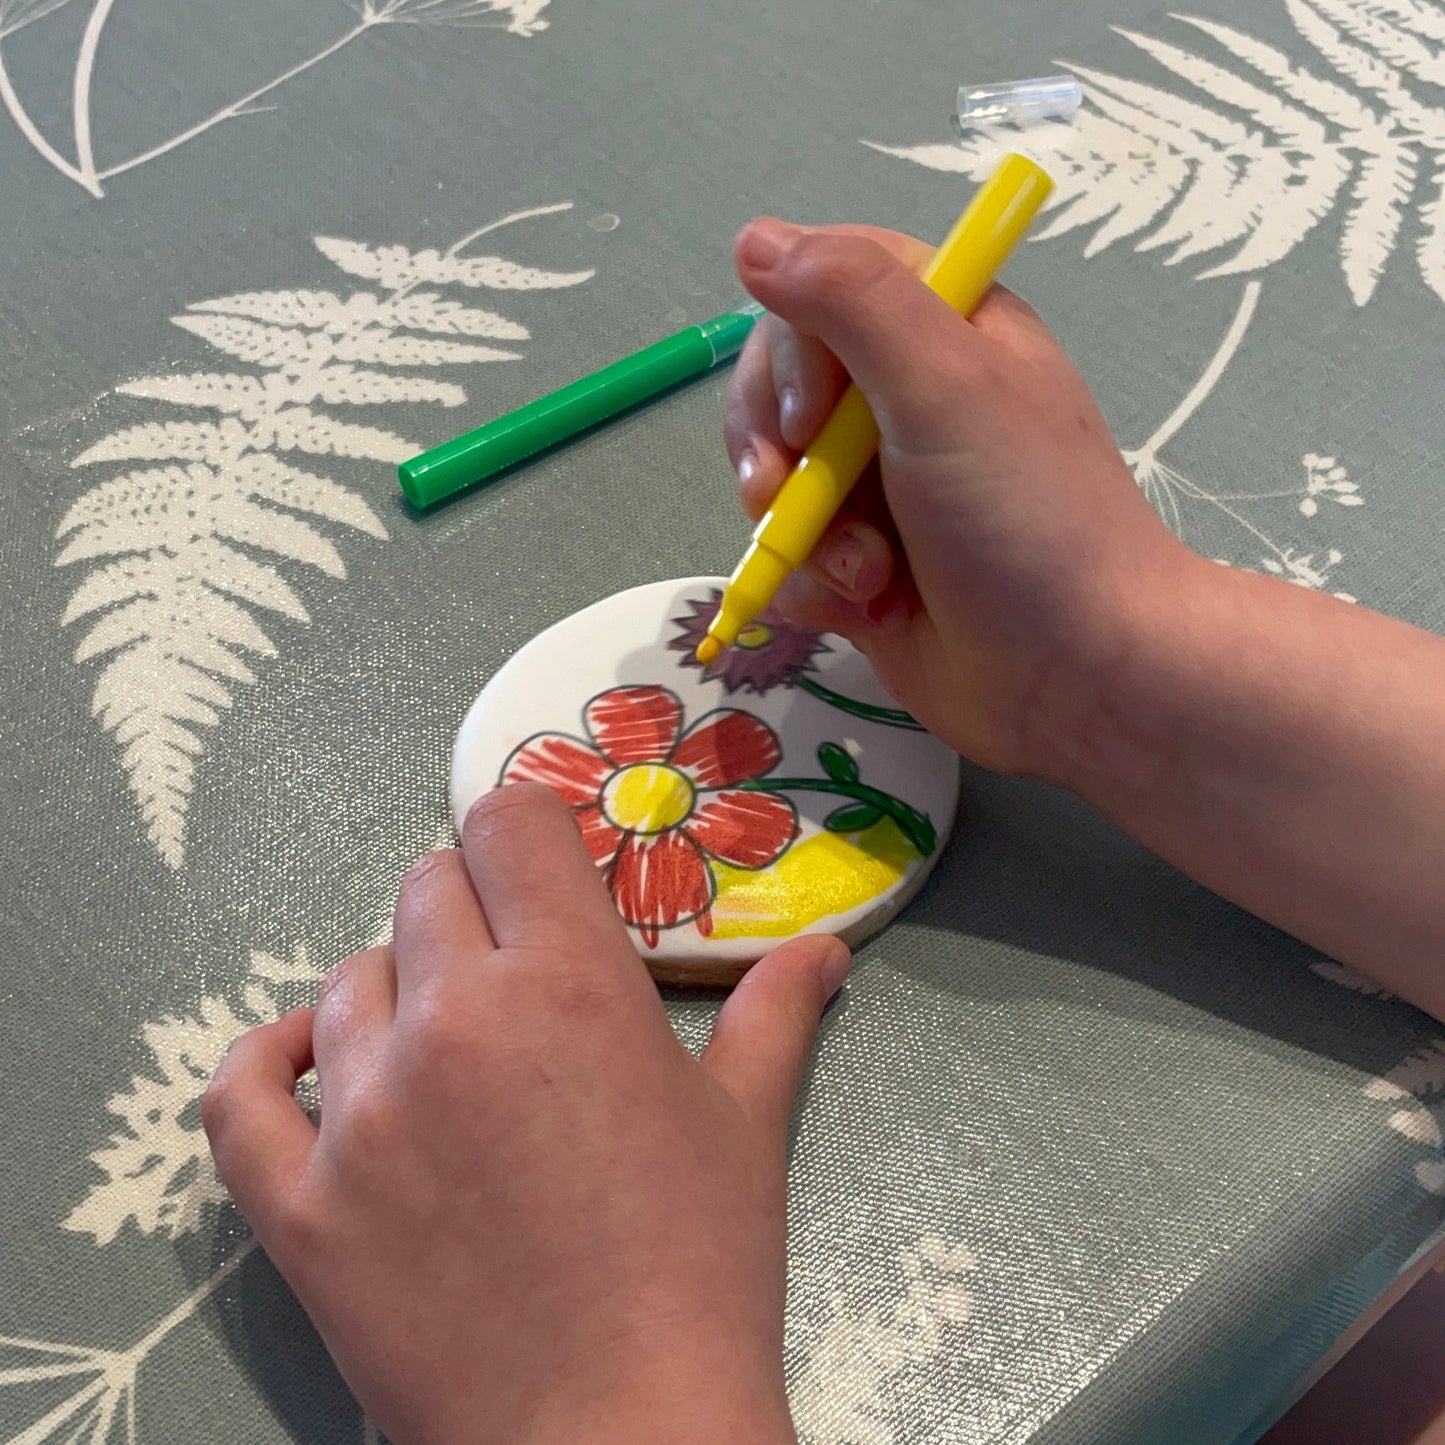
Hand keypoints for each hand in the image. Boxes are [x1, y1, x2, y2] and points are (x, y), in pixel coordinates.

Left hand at [204, 782, 849, 1444]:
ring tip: (447, 1053)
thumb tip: (827, 950)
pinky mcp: (299, 1202)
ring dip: (400, 991)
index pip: (508, 823)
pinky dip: (271, 1060)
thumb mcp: (745, 1125)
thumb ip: (775, 1014)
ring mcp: (363, 1111)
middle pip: (427, 887)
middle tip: (516, 980)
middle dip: (475, 910)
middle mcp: (455, 1018)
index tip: (544, 875)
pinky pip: (239, 1092)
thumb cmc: (700, 1268)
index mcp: (568, 982)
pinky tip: (313, 1061)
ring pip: (350, 978)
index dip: (526, 835)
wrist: (620, 1434)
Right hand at [723, 218, 1191, 778]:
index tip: (811, 413)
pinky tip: (867, 609)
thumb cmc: (1026, 518)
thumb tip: (753, 239)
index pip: (820, 292)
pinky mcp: (863, 569)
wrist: (1077, 676)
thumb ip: (852, 301)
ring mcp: (882, 492)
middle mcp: (905, 404)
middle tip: (793, 495)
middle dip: (776, 452)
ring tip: (868, 574)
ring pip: (777, 484)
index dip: (790, 351)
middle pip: (779, 391)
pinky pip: (791, 561)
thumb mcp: (946, 384)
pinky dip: (813, 588)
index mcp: (942, 333)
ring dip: (805, 534)